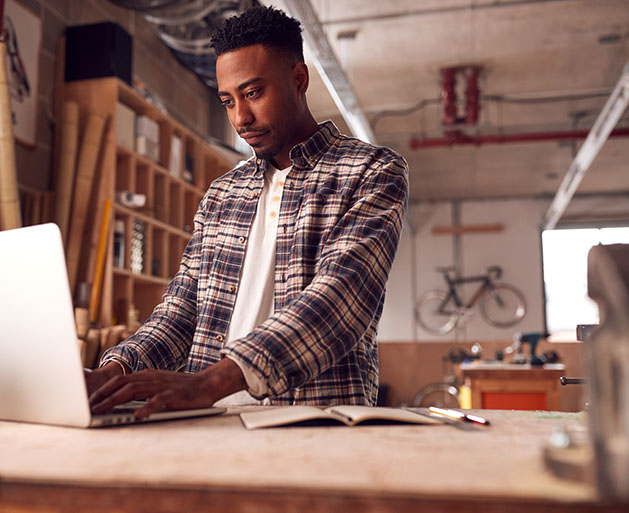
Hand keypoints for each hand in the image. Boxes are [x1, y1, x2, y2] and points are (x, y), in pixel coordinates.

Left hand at [89, 358, 246, 418]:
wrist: (207, 384)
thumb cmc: (182, 388)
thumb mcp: (159, 385)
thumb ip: (143, 390)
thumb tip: (122, 401)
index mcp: (147, 375)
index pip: (120, 379)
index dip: (104, 389)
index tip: (91, 400)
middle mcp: (151, 378)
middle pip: (122, 384)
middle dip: (103, 395)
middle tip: (90, 407)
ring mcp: (161, 385)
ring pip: (133, 390)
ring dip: (115, 400)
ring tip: (102, 410)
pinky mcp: (173, 395)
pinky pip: (157, 401)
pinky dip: (145, 408)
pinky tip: (137, 416)